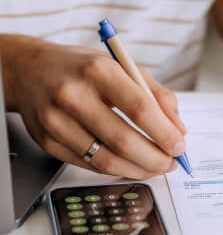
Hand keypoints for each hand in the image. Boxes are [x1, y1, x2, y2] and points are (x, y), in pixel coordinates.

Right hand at [2, 34, 186, 178]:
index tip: (179, 144)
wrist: (31, 71)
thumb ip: (155, 93)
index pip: (139, 107)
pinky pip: (87, 164)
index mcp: (99, 70)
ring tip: (155, 167)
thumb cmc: (83, 67)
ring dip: (136, 169)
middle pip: (122, 139)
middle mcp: (74, 96)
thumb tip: (177, 127)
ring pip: (104, 159)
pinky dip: (113, 169)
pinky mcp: (48, 143)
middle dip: (153, 157)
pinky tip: (129, 165)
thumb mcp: (122, 65)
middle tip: (171, 162)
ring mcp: (57, 122)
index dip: (163, 131)